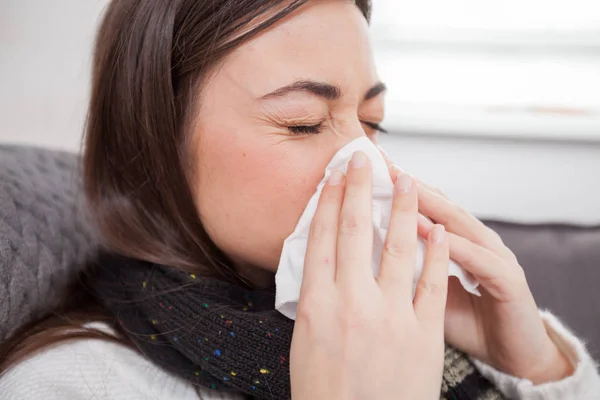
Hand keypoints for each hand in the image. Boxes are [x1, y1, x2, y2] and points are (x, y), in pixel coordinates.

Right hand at [290, 152, 449, 399]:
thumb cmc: (325, 394)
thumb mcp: (304, 343)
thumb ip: (314, 300)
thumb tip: (321, 265)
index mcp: (316, 304)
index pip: (321, 238)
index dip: (329, 201)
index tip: (335, 177)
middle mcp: (351, 302)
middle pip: (353, 232)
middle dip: (359, 190)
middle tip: (364, 160)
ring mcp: (389, 315)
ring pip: (396, 247)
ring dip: (403, 209)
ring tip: (407, 180)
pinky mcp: (421, 333)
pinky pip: (430, 283)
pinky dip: (436, 254)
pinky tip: (438, 230)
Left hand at [385, 164, 572, 383]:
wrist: (514, 359)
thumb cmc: (467, 323)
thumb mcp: (426, 293)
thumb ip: (405, 269)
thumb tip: (363, 254)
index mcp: (457, 244)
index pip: (427, 209)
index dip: (400, 191)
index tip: (372, 172)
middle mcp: (477, 243)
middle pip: (442, 207)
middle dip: (414, 186)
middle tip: (387, 165)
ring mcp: (496, 259)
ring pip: (461, 225)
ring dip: (434, 206)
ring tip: (407, 188)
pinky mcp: (510, 282)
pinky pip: (480, 261)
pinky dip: (458, 246)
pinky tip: (437, 234)